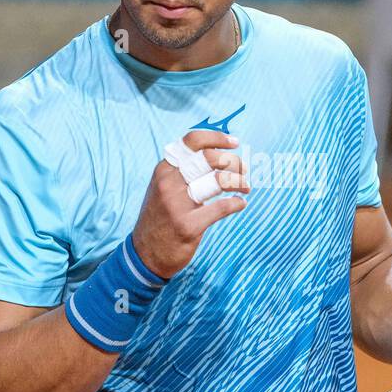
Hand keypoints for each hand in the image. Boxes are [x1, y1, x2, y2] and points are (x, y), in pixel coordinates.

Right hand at [132, 130, 249, 278]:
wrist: (145, 253)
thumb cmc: (161, 216)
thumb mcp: (163, 186)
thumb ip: (183, 169)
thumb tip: (218, 152)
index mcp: (164, 169)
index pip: (192, 142)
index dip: (217, 138)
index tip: (234, 143)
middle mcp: (168, 183)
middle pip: (210, 158)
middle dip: (233, 162)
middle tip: (243, 170)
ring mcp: (177, 205)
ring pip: (218, 181)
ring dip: (239, 181)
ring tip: (245, 187)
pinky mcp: (188, 226)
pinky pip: (221, 208)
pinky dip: (236, 204)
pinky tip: (240, 204)